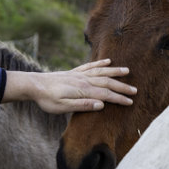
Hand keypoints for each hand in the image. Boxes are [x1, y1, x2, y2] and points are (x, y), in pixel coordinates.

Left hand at [3, 59, 135, 113]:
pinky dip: (100, 63)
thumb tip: (101, 105)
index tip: (130, 102)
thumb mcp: (63, 107)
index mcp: (83, 90)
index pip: (105, 95)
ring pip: (101, 71)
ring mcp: (79, 74)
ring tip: (127, 71)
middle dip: (122, 87)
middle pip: (107, 82)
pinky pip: (90, 66)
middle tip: (135, 90)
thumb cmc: (47, 99)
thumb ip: (82, 106)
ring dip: (115, 71)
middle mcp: (84, 80)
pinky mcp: (74, 72)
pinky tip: (107, 61)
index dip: (119, 99)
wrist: (33, 85)